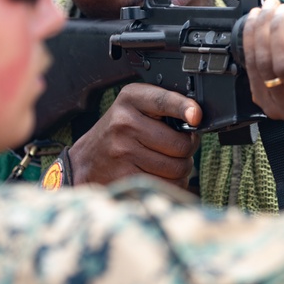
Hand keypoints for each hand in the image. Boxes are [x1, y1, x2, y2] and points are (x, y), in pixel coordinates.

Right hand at [67, 82, 200, 188]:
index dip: (184, 108)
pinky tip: (158, 176)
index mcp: (131, 99)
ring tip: (166, 162)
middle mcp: (124, 123)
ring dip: (180, 170)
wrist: (85, 162)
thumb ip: (165, 109)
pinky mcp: (125, 177)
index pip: (163, 100)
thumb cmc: (118, 134)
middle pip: (181, 144)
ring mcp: (123, 151)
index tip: (196, 116)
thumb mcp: (135, 109)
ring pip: (177, 168)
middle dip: (187, 150)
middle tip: (176, 148)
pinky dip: (170, 184)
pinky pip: (166, 185)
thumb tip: (197, 120)